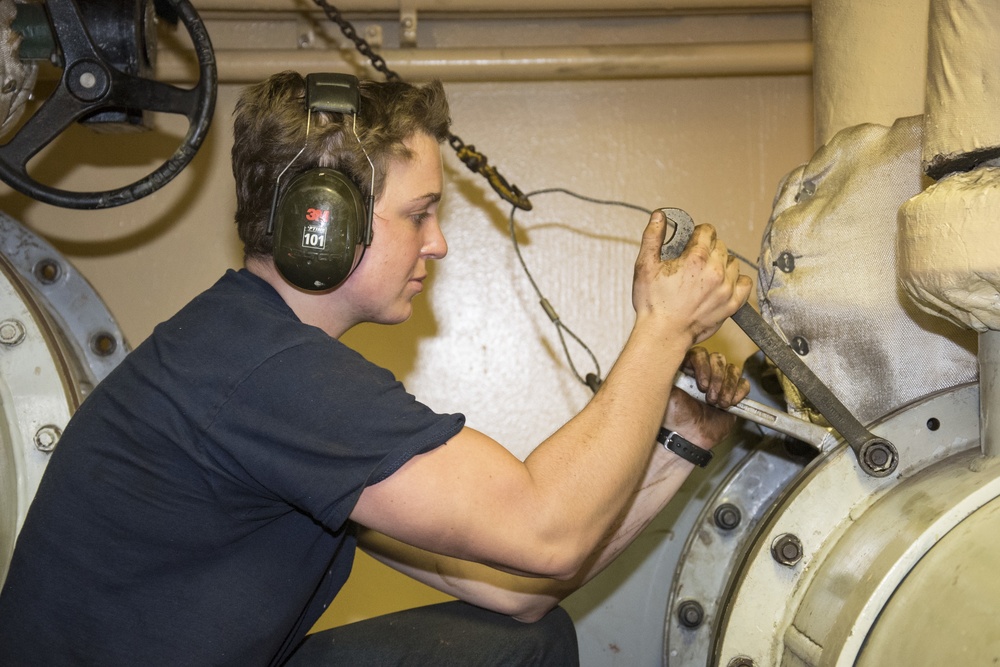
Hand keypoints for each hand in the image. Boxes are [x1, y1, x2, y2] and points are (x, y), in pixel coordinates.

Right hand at [632, 211, 751, 344]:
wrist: (663, 334)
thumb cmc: (653, 304)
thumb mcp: (645, 266)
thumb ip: (653, 237)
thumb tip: (660, 217)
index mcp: (696, 258)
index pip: (707, 231)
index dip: (697, 234)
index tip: (691, 242)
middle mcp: (715, 271)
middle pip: (721, 245)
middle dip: (708, 248)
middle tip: (694, 261)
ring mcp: (726, 288)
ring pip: (733, 263)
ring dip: (721, 264)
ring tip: (706, 274)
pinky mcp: (731, 304)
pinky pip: (745, 283)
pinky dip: (736, 281)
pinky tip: (722, 284)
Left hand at [663, 347, 749, 449]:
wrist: (687, 438)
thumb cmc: (674, 418)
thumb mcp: (667, 393)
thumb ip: (670, 374)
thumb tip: (673, 359)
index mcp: (686, 368)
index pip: (700, 354)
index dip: (704, 366)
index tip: (702, 385)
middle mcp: (704, 372)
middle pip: (718, 359)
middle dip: (717, 378)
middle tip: (710, 398)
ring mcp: (719, 382)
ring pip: (732, 369)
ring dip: (727, 386)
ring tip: (718, 403)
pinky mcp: (732, 394)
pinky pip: (743, 383)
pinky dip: (739, 392)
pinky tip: (729, 403)